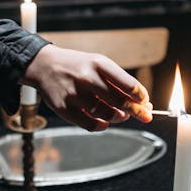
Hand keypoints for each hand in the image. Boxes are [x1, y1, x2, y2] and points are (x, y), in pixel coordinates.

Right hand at [21, 44, 152, 130]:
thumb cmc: (77, 66)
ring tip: (121, 115)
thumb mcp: (97, 64)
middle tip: (145, 115)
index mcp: (98, 64)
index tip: (146, 102)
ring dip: (119, 117)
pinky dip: (102, 126)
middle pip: (120, 101)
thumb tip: (141, 102)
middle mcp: (86, 78)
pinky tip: (104, 122)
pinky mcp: (64, 108)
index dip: (141, 97)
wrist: (44, 65)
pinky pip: (90, 125)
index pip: (128, 84)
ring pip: (106, 114)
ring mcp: (74, 94)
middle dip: (137, 111)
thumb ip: (117, 81)